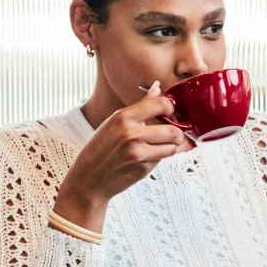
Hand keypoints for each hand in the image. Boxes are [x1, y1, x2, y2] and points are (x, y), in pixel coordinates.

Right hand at [54, 83, 193, 232]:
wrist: (89, 179)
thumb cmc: (101, 148)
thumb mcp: (114, 121)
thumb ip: (140, 106)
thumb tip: (156, 87)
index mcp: (123, 116)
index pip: (161, 104)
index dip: (170, 109)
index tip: (170, 113)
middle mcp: (131, 133)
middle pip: (173, 130)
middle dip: (177, 133)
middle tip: (172, 133)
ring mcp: (138, 152)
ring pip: (173, 147)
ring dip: (172, 147)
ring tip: (161, 145)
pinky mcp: (143, 168)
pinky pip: (163, 159)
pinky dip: (160, 157)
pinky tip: (147, 157)